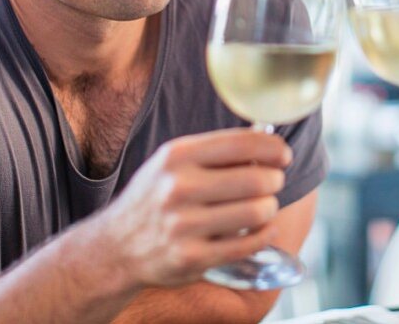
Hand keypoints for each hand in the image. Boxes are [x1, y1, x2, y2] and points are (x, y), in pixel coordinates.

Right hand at [93, 128, 290, 287]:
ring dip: (270, 208)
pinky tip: (262, 228)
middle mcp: (179, 187)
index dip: (273, 148)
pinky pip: (250, 244)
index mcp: (177, 156)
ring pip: (258, 211)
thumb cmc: (155, 197)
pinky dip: (265, 234)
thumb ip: (215, 151)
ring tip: (263, 206)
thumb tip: (267, 139)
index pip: (242, 143)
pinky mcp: (192, 258)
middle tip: (272, 182)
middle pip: (257, 179)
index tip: (283, 155)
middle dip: (275, 180)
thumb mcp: (172, 163)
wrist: (116, 246)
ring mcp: (184, 225)